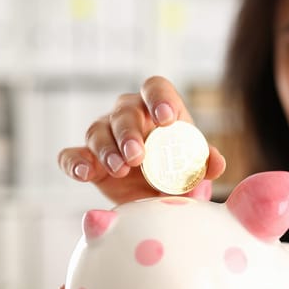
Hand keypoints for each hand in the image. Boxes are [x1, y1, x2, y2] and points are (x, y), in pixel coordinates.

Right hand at [58, 76, 225, 203]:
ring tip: (120, 169)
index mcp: (158, 110)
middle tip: (138, 155)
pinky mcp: (87, 159)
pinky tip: (84, 173)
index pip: (155, 88)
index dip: (158, 98)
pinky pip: (71, 155)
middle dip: (129, 132)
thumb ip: (205, 164)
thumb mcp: (194, 170)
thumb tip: (216, 163)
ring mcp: (105, 136)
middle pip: (124, 111)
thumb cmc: (176, 174)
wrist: (154, 201)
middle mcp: (129, 116)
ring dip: (107, 149)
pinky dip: (74, 163)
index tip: (166, 119)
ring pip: (97, 131)